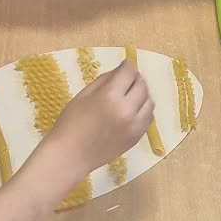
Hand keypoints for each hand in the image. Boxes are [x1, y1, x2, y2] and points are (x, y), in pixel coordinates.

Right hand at [43, 60, 153, 176]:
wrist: (71, 155)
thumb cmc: (71, 123)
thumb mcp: (83, 95)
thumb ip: (104, 80)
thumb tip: (120, 70)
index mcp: (110, 96)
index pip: (129, 72)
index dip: (128, 65)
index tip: (125, 65)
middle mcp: (127, 110)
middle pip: (142, 85)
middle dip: (136, 78)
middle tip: (128, 79)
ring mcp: (134, 125)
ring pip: (149, 101)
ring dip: (142, 94)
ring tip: (131, 95)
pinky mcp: (137, 137)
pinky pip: (148, 117)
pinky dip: (144, 109)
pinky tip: (133, 110)